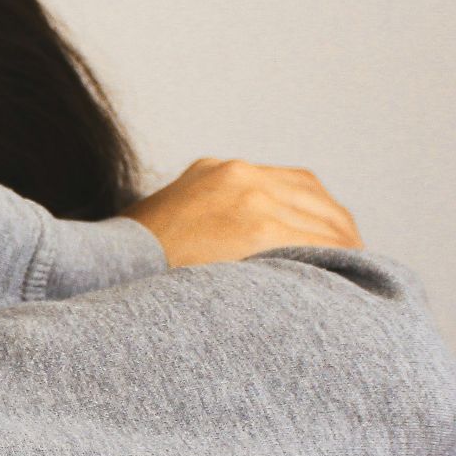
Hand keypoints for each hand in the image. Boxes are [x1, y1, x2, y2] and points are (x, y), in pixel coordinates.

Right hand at [119, 157, 362, 267]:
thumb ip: (203, 228)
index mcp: (215, 173)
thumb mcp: (165, 229)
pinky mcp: (254, 224)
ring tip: (356, 277)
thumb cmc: (129, 270)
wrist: (99, 272)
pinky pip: (315, 241)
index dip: (316, 215)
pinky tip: (343, 283)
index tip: (331, 241)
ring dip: (342, 247)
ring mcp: (248, 195)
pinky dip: (335, 260)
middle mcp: (236, 174)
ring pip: (322, 218)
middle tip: (355, 263)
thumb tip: (230, 259)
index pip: (289, 184)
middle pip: (313, 197)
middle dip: (337, 231)